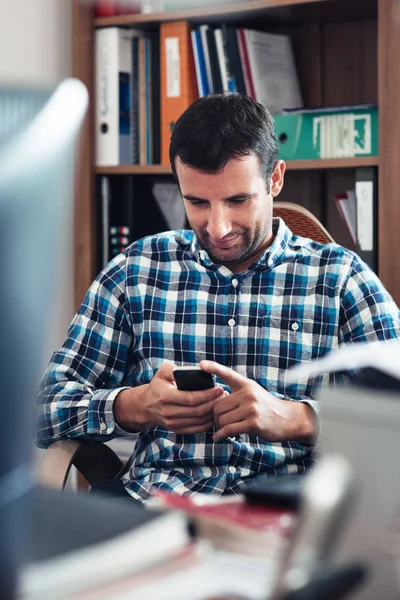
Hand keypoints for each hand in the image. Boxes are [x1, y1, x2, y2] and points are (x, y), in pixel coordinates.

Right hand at [114, 362, 223, 433]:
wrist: (146, 406)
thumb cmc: (157, 386)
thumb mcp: (161, 372)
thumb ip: (173, 368)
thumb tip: (188, 369)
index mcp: (165, 397)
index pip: (190, 398)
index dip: (207, 395)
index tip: (219, 388)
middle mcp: (168, 412)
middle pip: (197, 411)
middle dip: (213, 403)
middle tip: (224, 395)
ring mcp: (172, 423)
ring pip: (198, 421)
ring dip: (212, 413)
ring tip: (222, 403)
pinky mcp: (176, 430)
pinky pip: (196, 429)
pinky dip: (207, 423)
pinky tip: (214, 414)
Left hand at [200, 360, 316, 442]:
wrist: (287, 419)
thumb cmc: (265, 407)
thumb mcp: (253, 393)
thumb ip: (236, 394)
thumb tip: (213, 403)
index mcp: (246, 384)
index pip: (227, 373)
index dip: (213, 367)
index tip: (201, 364)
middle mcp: (248, 394)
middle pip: (217, 406)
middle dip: (215, 416)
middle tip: (220, 422)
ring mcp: (251, 408)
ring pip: (222, 419)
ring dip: (220, 427)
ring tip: (225, 429)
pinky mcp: (253, 423)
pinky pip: (229, 429)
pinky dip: (221, 435)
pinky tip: (220, 437)